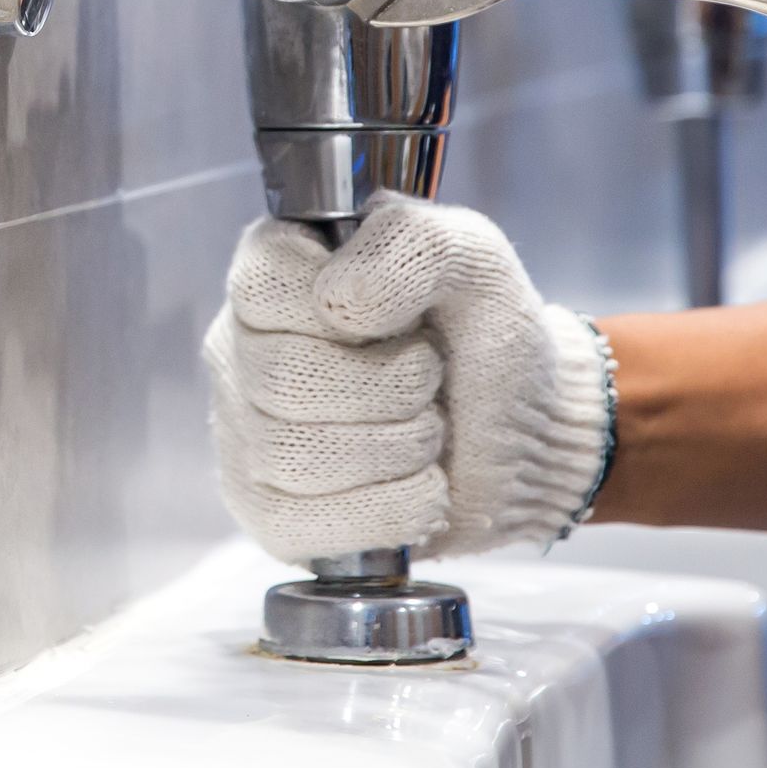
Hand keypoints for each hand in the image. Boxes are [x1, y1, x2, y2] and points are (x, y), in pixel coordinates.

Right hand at [204, 193, 614, 563]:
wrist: (523, 433)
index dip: (348, 311)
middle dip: (392, 387)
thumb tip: (342, 300)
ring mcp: (245, 435)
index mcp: (277, 271)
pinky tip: (418, 488)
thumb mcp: (471, 259)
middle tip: (430, 382)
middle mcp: (243, 349)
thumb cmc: (483, 336)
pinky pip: (300, 523)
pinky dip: (387, 510)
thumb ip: (414, 244)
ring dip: (398, 448)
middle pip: (283, 379)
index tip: (404, 320)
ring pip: (292, 456)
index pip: (266, 286)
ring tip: (428, 431)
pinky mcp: (266, 512)